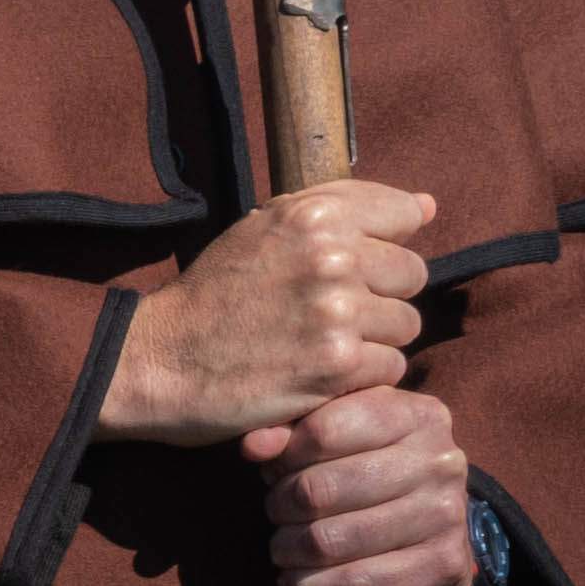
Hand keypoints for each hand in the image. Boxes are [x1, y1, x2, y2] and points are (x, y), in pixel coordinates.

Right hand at [99, 181, 426, 447]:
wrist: (155, 360)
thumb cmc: (211, 295)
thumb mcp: (261, 230)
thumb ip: (342, 210)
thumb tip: (428, 206)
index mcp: (313, 214)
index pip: (402, 215)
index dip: (379, 245)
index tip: (347, 266)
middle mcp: (330, 256)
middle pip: (411, 274)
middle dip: (378, 296)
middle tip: (325, 314)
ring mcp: (337, 311)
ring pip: (405, 326)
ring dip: (371, 341)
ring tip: (318, 346)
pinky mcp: (337, 365)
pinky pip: (389, 369)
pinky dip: (359, 379)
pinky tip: (317, 375)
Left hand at [258, 384, 482, 585]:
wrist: (433, 542)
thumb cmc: (371, 479)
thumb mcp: (339, 441)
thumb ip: (292, 430)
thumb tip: (253, 445)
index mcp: (417, 415)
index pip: (324, 429)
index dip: (284, 456)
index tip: (275, 470)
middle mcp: (441, 461)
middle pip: (319, 489)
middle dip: (281, 506)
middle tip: (277, 513)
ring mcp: (447, 514)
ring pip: (330, 540)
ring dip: (289, 550)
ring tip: (283, 548)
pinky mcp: (443, 563)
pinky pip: (355, 582)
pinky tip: (297, 581)